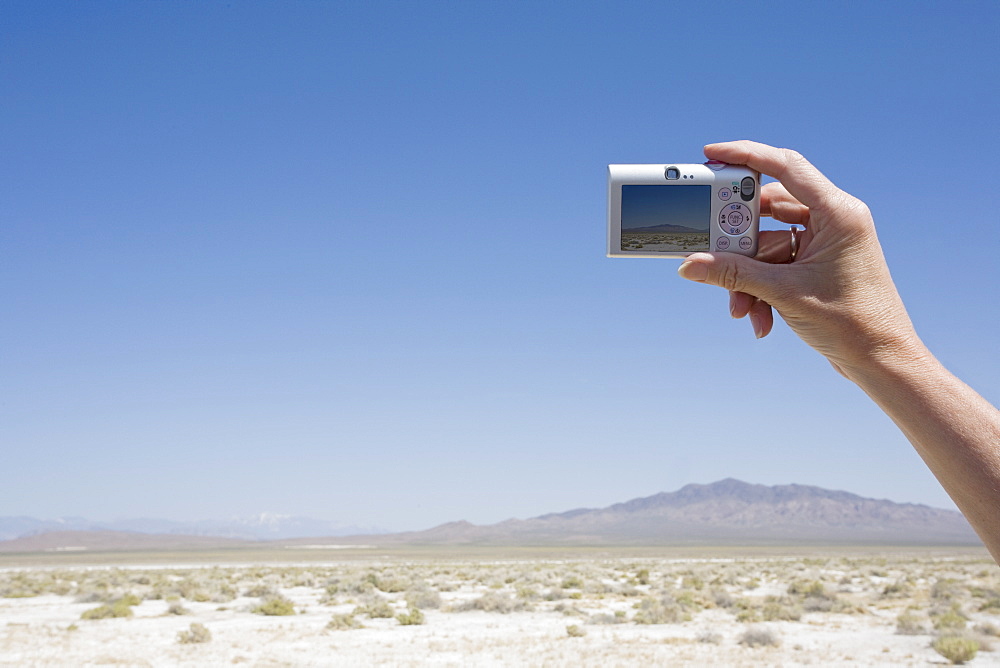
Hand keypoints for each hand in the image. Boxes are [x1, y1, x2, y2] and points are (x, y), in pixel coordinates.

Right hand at [677, 141, 922, 378]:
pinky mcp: (816, 265)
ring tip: (741, 307)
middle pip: (768, 211)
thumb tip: (691, 265)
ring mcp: (824, 244)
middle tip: (711, 252)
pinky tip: (758, 317)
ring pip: (767, 245)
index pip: (786, 168)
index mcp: (838, 213)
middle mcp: (833, 221)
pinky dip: (760, 288)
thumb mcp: (784, 294)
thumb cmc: (853, 324)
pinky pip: (776, 265)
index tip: (711, 154)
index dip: (746, 156)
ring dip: (747, 277)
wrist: (882, 362)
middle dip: (738, 244)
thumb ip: (734, 274)